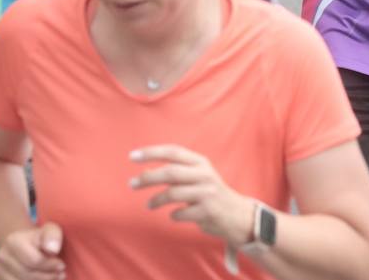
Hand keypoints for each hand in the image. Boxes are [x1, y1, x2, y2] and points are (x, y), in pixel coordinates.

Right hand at [0, 223, 65, 279]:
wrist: (22, 244)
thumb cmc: (40, 238)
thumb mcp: (50, 230)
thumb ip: (53, 235)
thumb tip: (53, 250)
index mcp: (13, 241)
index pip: (34, 260)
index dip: (51, 265)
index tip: (62, 265)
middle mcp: (2, 256)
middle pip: (27, 274)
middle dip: (48, 276)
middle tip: (61, 275)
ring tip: (53, 278)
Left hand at [129, 146, 254, 244]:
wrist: (237, 214)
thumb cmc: (210, 193)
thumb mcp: (197, 176)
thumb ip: (176, 172)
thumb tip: (145, 171)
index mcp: (200, 162)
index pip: (173, 151)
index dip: (152, 152)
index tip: (132, 156)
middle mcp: (204, 174)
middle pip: (170, 172)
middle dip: (148, 178)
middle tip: (132, 184)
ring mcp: (207, 192)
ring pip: (173, 193)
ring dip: (156, 200)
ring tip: (149, 205)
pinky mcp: (208, 211)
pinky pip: (180, 213)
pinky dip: (173, 215)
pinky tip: (174, 215)